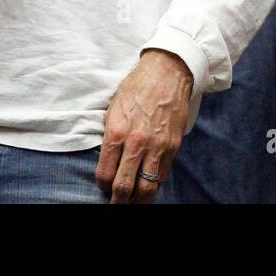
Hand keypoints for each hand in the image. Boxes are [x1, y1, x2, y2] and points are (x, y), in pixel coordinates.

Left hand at [96, 49, 192, 203]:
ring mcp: (157, 147)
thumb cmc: (137, 87)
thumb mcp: (113, 108)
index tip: (104, 186)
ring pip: (147, 188)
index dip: (102, 186)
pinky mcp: (173, 146)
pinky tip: (148, 182)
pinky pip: (162, 175)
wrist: (167, 72)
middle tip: (116, 203)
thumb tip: (107, 159)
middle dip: (118, 201)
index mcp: (116, 133)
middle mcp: (136, 143)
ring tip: (133, 200)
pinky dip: (154, 183)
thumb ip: (110, 136)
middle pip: (124, 188)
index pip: (105, 174)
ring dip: (138, 199)